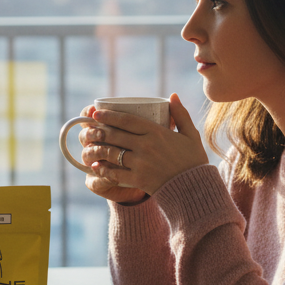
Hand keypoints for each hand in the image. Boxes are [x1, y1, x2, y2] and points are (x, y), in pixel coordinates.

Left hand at [78, 93, 208, 198]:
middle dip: (99, 130)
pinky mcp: (138, 179)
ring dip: (98, 149)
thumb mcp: (191, 134)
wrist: (195, 188)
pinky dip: (104, 169)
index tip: (97, 113)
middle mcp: (145, 146)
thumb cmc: (193, 160)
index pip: (127, 120)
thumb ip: (180, 114)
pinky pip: (115, 173)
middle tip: (89, 128)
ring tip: (89, 146)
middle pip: (115, 135)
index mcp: (156, 132)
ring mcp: (140, 163)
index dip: (109, 115)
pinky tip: (96, 166)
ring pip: (112, 153)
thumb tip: (173, 95)